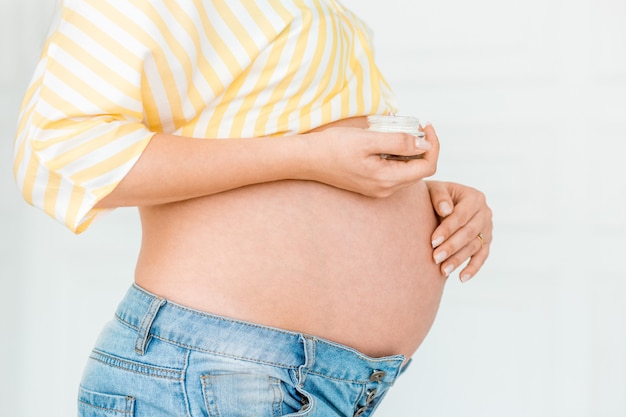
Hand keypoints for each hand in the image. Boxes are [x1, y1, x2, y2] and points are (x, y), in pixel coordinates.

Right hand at [304, 123, 438, 197]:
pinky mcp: (371, 186)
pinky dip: (399, 157)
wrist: (307, 160)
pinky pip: (395, 173)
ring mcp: (378, 190)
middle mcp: (385, 190)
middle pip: (420, 171)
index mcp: (387, 180)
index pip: (427, 167)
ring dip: (412, 152)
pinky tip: (389, 144)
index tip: (426, 126)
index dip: (433, 145)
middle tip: (416, 126)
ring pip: (408, 172)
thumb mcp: (368, 139)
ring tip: (403, 132)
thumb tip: (424, 144)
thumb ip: (398, 142)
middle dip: (424, 148)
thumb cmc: (334, 147)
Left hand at [426, 181, 491, 281]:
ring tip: (443, 270)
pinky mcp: (485, 242)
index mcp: (474, 197)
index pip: (461, 216)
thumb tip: (446, 210)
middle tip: (435, 258)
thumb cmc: (433, 195)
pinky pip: (482, 256)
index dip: (447, 229)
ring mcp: (487, 228)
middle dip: (452, 247)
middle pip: (469, 233)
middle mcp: (485, 212)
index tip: (433, 241)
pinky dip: (473, 268)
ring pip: (474, 247)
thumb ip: (439, 196)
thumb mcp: (434, 189)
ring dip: (459, 260)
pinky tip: (461, 278)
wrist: (437, 202)